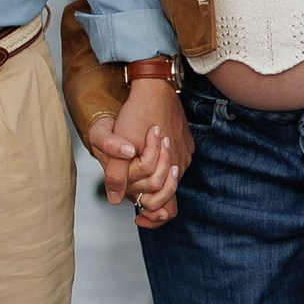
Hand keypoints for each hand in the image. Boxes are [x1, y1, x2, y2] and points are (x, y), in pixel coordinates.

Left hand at [90, 79, 190, 226]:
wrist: (154, 85)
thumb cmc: (136, 114)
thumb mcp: (119, 147)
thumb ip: (117, 176)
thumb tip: (115, 200)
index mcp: (167, 170)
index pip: (166, 208)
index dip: (153, 218)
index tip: (138, 219)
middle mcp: (182, 164)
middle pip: (167, 191)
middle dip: (149, 195)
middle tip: (133, 194)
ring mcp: (187, 151)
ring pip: (171, 174)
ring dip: (156, 175)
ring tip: (138, 166)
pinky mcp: (188, 140)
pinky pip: (177, 159)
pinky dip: (163, 161)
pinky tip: (149, 150)